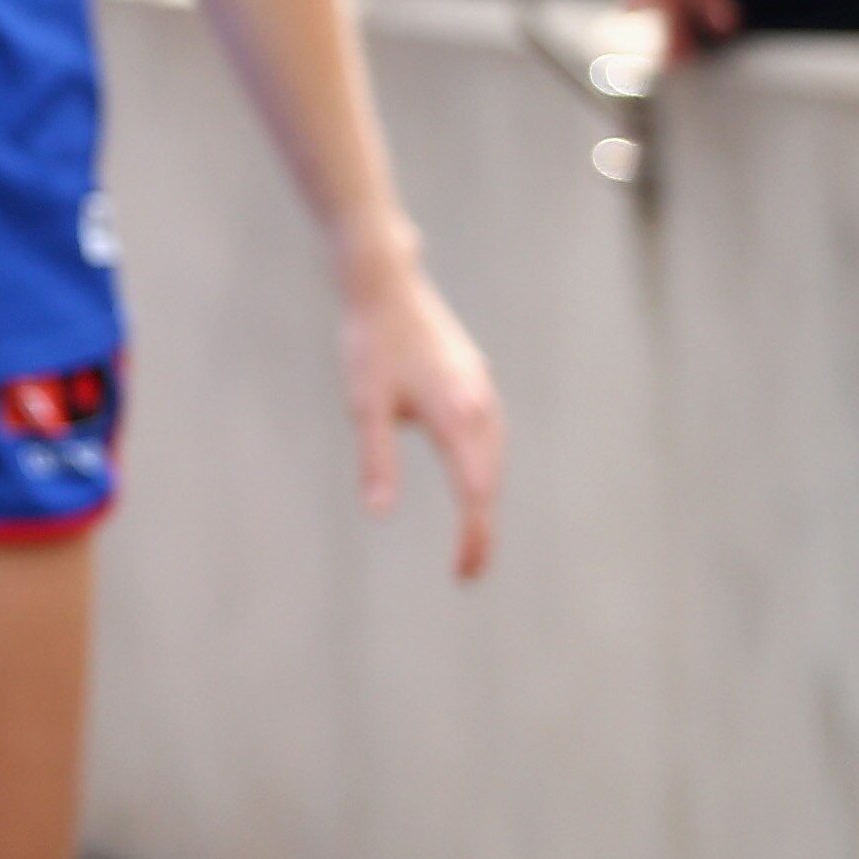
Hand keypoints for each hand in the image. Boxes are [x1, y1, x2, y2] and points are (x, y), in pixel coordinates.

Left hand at [339, 247, 502, 581]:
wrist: (386, 284)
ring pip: (493, 459)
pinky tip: (473, 479)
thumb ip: (376, 460)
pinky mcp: (475, 380)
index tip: (463, 574)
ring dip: (485, 499)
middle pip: (489, 484)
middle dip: (482, 530)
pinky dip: (484, 468)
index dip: (473, 539)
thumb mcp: (364, 405)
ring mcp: (482, 391)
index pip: (475, 496)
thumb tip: (379, 513)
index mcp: (458, 418)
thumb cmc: (370, 343)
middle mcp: (481, 408)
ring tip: (471, 536)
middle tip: (466, 571)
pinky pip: (489, 437)